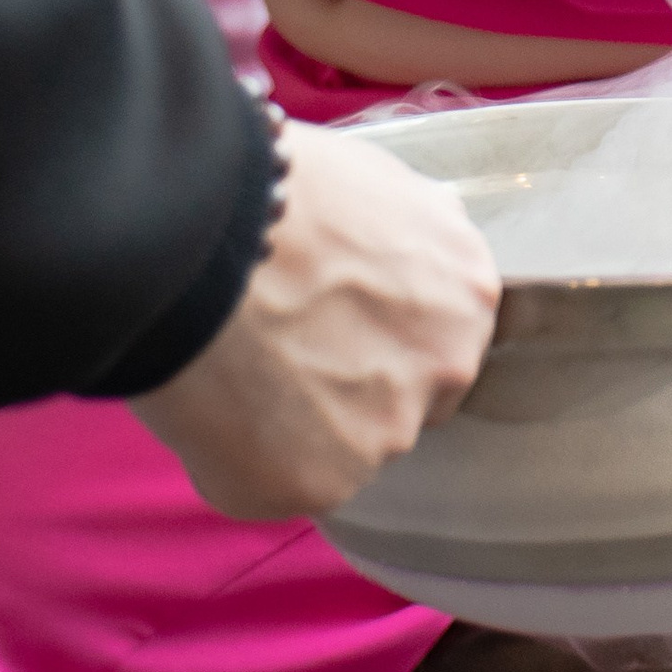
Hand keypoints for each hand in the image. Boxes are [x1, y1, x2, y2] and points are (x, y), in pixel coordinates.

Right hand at [132, 119, 498, 519]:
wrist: (203, 232)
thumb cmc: (271, 190)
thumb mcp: (372, 188)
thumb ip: (400, 247)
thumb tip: (385, 261)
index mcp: (469, 288)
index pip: (434, 337)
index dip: (370, 333)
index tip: (324, 322)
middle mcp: (449, 365)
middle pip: (398, 399)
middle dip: (343, 388)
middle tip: (271, 348)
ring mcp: (390, 431)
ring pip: (336, 447)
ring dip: (287, 425)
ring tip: (227, 365)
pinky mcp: (322, 483)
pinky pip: (273, 483)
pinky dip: (235, 459)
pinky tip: (207, 404)